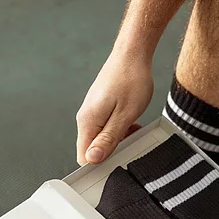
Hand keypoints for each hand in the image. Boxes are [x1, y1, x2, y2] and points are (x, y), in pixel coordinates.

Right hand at [75, 50, 153, 164]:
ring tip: (134, 127)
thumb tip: (91, 159)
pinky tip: (132, 122)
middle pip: (93, 148)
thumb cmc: (131, 80)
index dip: (100, 163)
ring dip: (119, 139)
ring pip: (102, 138)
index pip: (84, 157)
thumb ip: (108, 138)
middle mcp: (86, 117)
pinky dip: (120, 129)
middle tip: (131, 140)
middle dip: (112, 151)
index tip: (119, 159)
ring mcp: (93, 112)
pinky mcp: (100, 107)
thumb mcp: (125, 115)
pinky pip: (107, 127)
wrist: (132, 55)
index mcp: (88, 121)